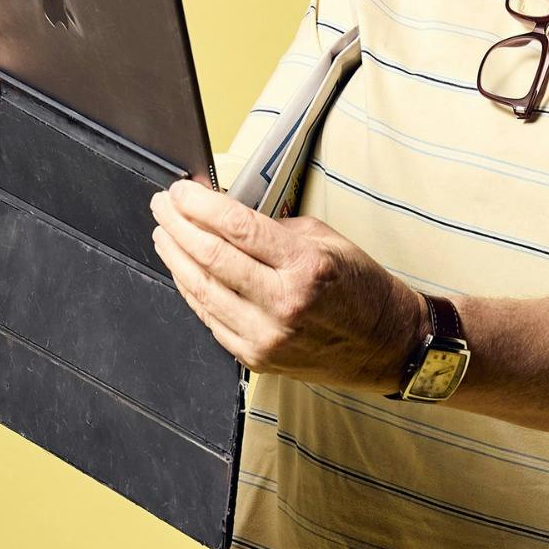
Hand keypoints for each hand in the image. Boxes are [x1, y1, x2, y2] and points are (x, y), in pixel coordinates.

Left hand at [150, 179, 423, 391]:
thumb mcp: (326, 239)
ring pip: (201, 290)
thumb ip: (274, 228)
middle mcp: (284, 303)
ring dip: (175, 257)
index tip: (181, 191)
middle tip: (163, 206)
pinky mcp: (256, 358)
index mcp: (306, 266)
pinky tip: (183, 270)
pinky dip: (191, 290)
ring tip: (163, 234)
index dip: (200, 205)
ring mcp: (266, 336)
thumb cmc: (360, 288)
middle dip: (178, 225)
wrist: (385, 343)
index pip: (237, 227)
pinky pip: (210, 319)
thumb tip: (224, 212)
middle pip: (211, 257)